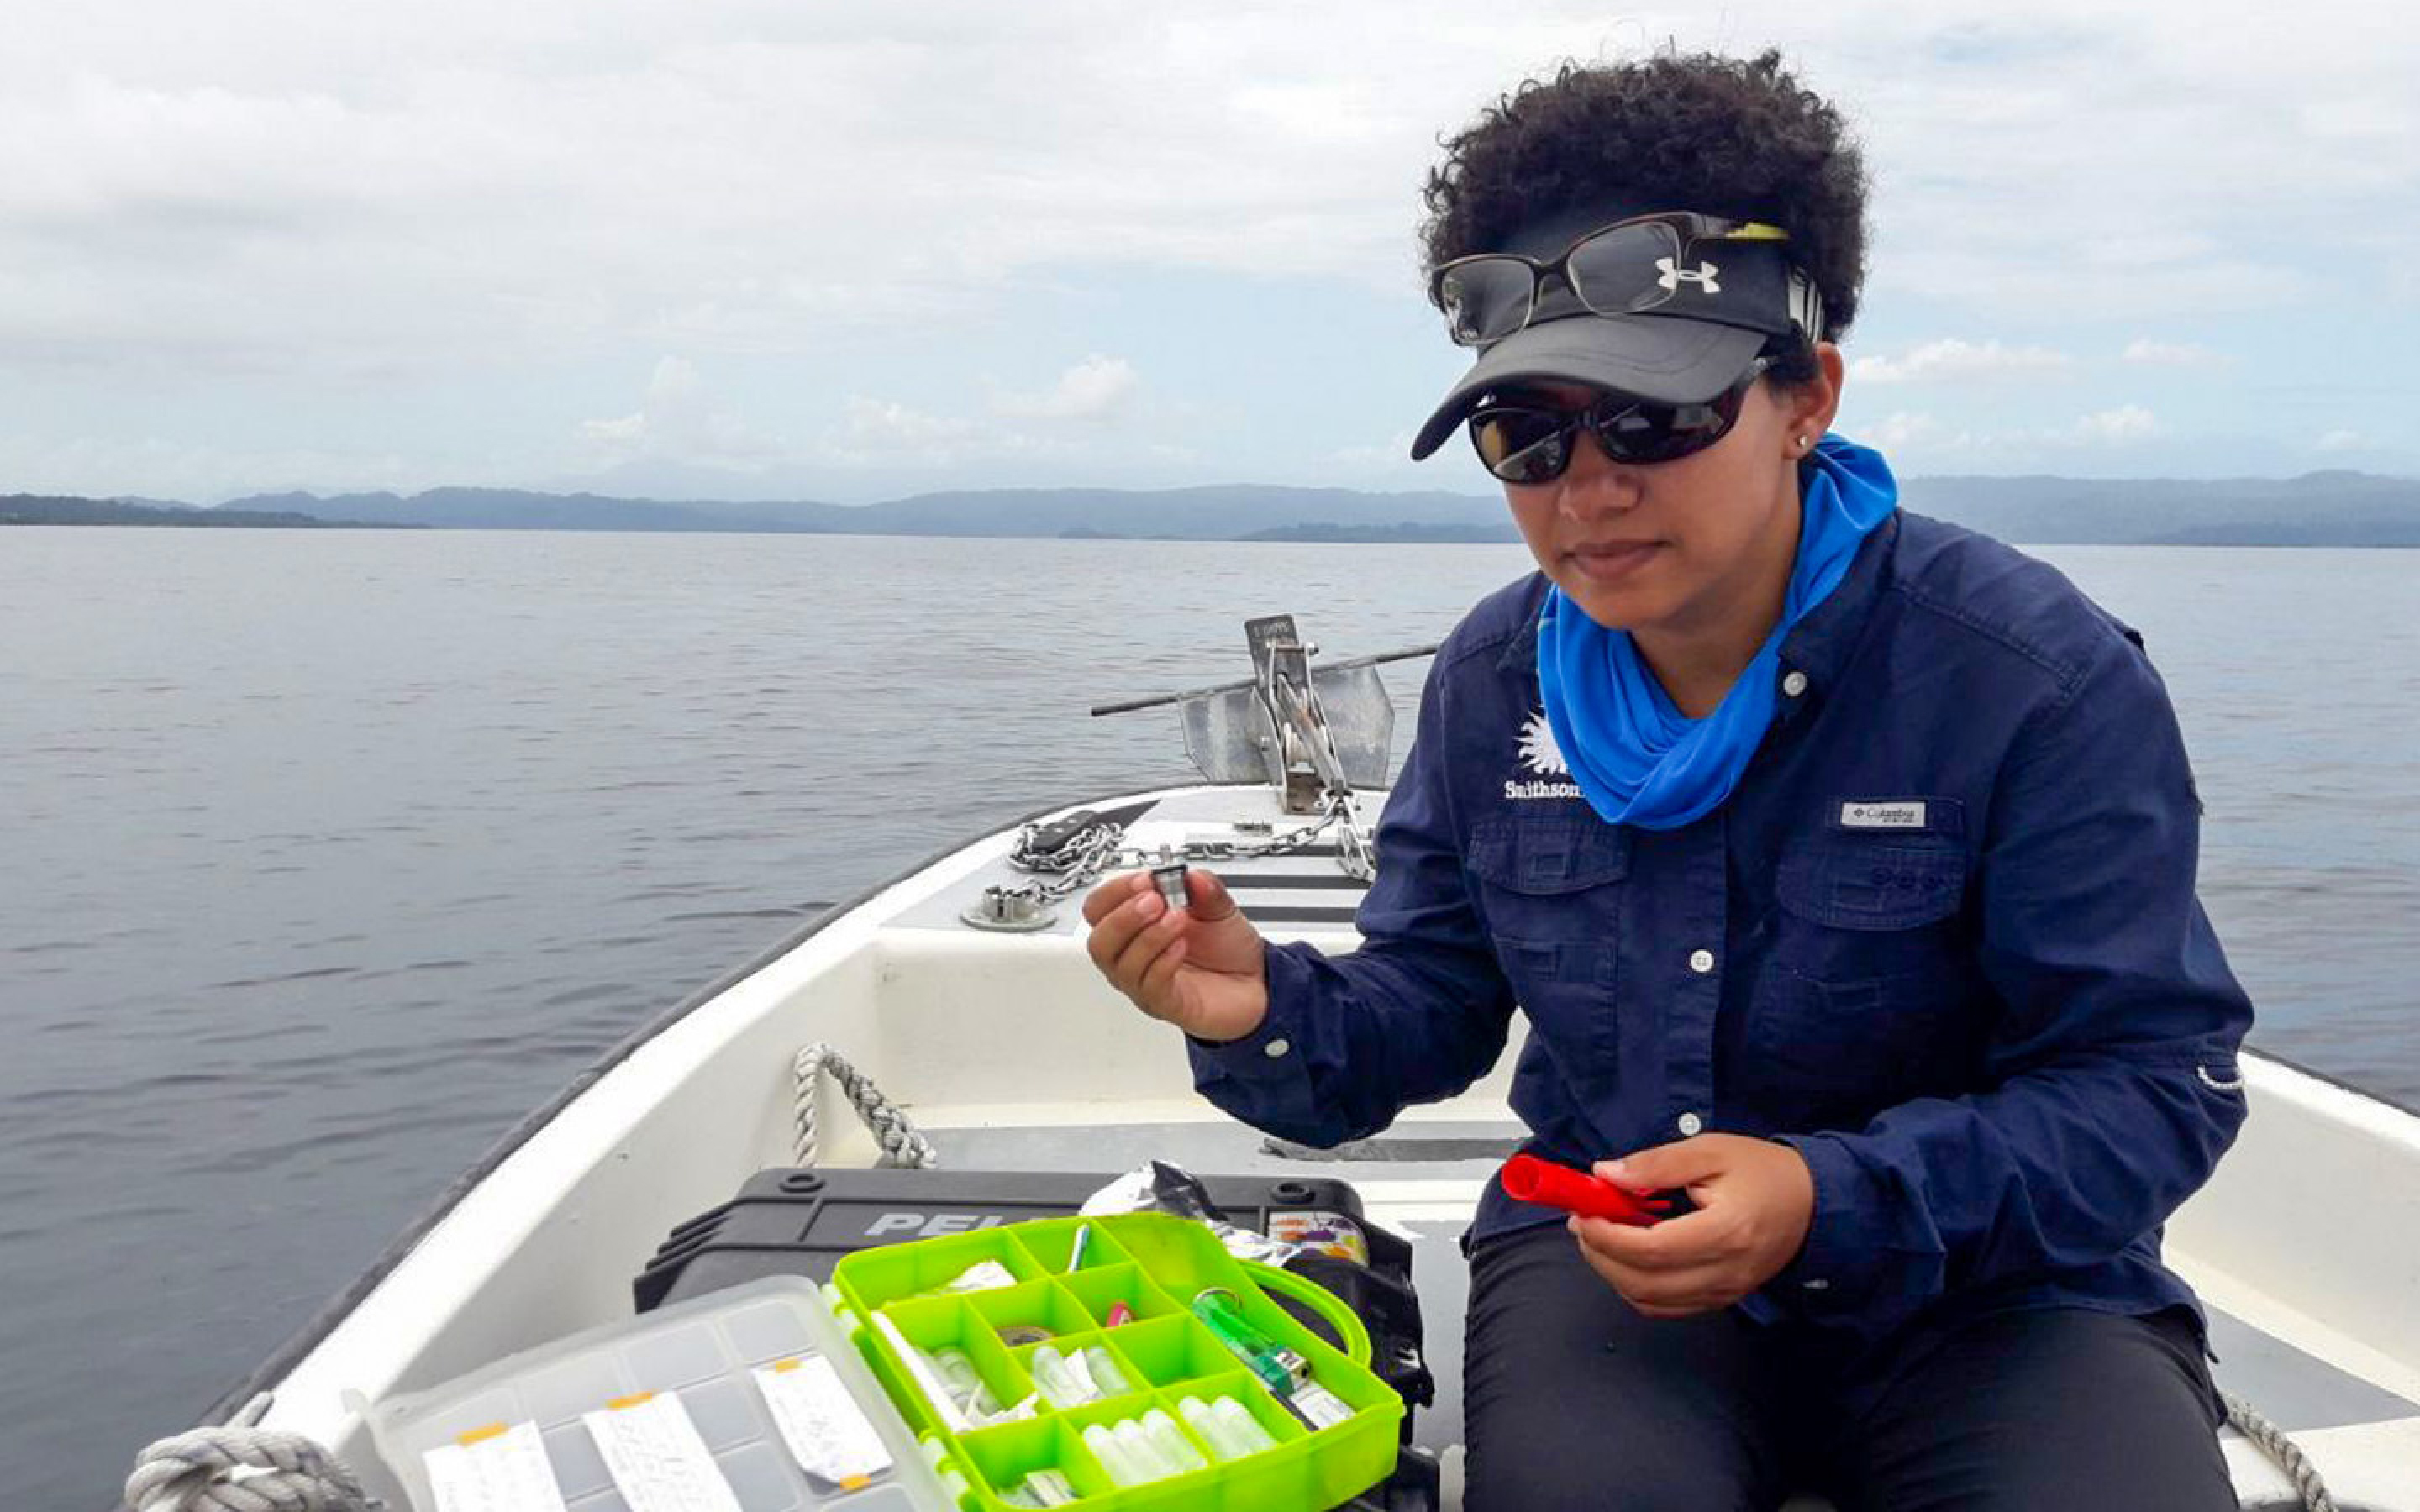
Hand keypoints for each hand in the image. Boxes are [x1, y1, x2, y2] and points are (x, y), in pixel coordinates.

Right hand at [1080, 868, 1269, 1042]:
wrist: (1256, 983)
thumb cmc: (1226, 949)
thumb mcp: (1218, 907)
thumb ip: (1205, 888)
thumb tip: (1191, 875)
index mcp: (1136, 926)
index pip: (1099, 908)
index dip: (1116, 891)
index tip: (1145, 879)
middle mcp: (1133, 957)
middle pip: (1099, 941)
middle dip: (1123, 916)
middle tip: (1154, 901)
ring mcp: (1146, 983)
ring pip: (1121, 965)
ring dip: (1148, 937)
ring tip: (1176, 919)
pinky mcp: (1165, 1004)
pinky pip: (1149, 986)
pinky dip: (1163, 962)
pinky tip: (1181, 946)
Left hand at [1567, 1134, 1814, 1318]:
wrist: (1812, 1203)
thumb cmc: (1763, 1171)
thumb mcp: (1710, 1151)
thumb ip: (1656, 1163)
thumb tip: (1605, 1174)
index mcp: (1726, 1231)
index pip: (1651, 1248)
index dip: (1607, 1236)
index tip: (1584, 1214)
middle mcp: (1726, 1271)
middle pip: (1644, 1282)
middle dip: (1601, 1255)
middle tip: (1584, 1223)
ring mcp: (1725, 1292)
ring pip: (1650, 1301)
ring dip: (1614, 1273)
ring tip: (1602, 1237)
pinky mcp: (1723, 1299)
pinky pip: (1668, 1308)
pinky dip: (1637, 1288)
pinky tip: (1628, 1258)